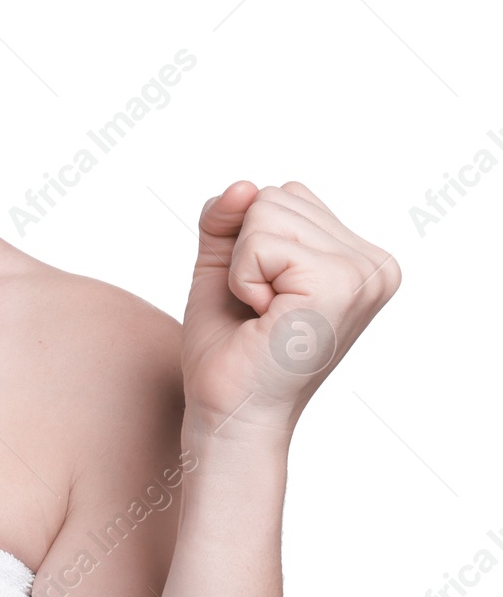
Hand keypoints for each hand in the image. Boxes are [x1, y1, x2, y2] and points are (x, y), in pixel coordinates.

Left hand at [180, 180, 400, 445]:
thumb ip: (229, 215)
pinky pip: (259, 240)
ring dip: (242, 266)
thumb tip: (245, 185)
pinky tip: (264, 317)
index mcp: (359, 257)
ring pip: (264, 209)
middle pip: (272, 196)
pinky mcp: (339, 285)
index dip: (247, 242)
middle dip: (243, 250)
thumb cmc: (230, 346)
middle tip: (261, 309)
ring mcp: (364, 273)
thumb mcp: (222, 261)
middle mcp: (375, 263)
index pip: (283, 194)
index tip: (264, 296)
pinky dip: (242, 277)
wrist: (230, 410)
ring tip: (265, 314)